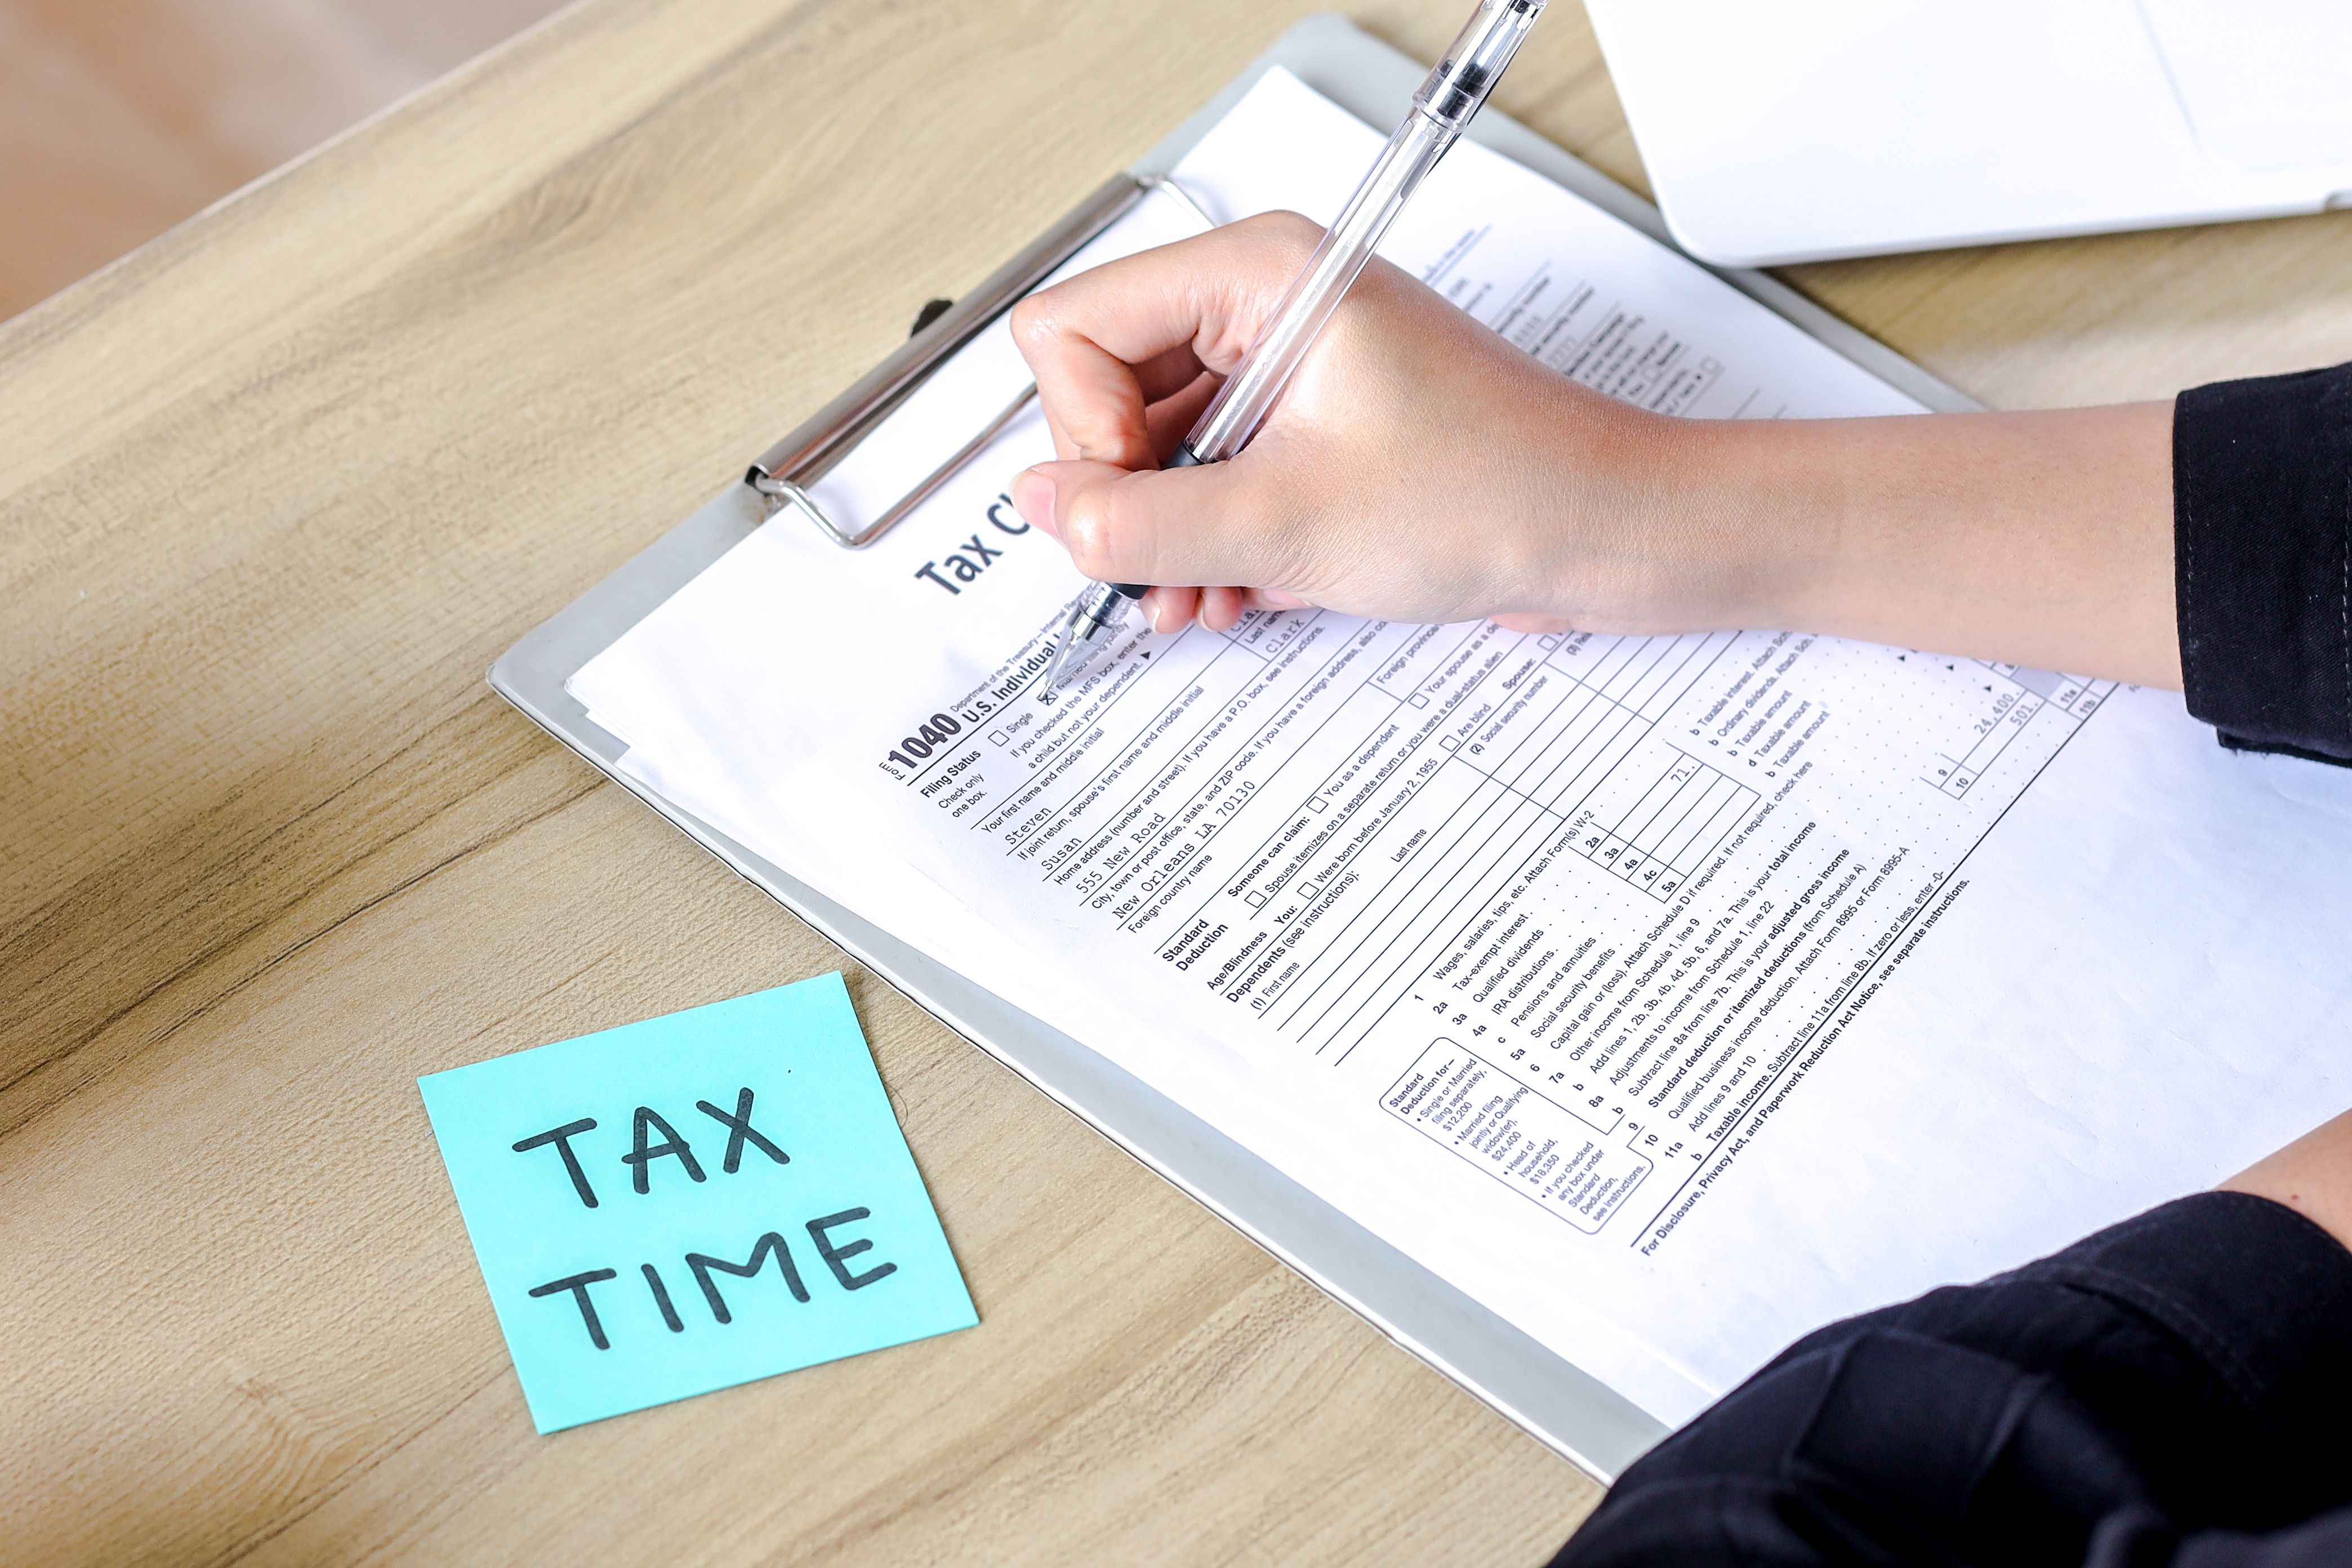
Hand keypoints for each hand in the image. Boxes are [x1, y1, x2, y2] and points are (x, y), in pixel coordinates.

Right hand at [1008, 211, 2181, 690]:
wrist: (1611, 536)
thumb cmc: (1499, 493)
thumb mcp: (1288, 524)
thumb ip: (1140, 521)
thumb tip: (1043, 510)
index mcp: (1258, 276)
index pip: (1074, 328)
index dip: (1081, 431)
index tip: (1128, 505)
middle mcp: (1264, 307)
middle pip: (1103, 389)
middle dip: (1121, 494)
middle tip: (1158, 567)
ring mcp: (1285, 370)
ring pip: (1151, 446)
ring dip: (1161, 534)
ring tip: (1196, 597)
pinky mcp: (1309, 428)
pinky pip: (1209, 476)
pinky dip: (1205, 541)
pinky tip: (1226, 594)